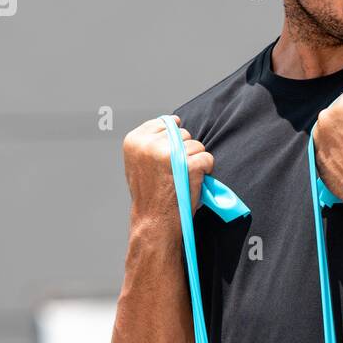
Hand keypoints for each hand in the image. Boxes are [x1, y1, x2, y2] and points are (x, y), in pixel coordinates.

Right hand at [122, 116, 215, 235]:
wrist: (154, 222)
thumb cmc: (150, 194)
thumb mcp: (139, 161)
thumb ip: (151, 140)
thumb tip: (173, 120)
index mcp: (135, 140)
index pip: (165, 123)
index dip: (171, 141)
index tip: (166, 160)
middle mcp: (150, 144)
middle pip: (183, 133)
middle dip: (184, 151)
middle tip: (174, 173)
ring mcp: (170, 154)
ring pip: (197, 145)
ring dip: (195, 161)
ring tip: (181, 179)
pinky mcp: (189, 165)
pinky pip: (207, 157)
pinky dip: (206, 169)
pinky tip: (194, 181)